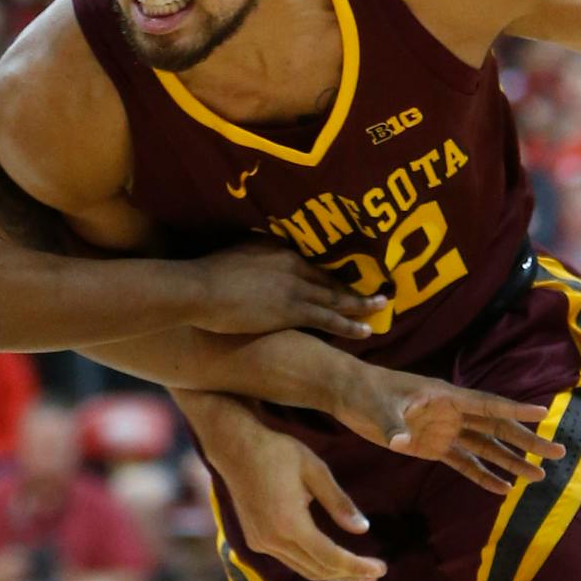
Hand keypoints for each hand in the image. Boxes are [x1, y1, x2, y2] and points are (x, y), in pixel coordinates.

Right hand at [189, 242, 387, 338]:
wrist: (198, 289)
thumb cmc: (206, 276)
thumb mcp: (232, 256)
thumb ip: (249, 258)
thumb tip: (251, 262)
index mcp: (278, 250)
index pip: (312, 263)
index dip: (332, 272)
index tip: (349, 276)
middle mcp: (293, 264)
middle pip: (330, 277)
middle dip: (355, 285)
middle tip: (379, 290)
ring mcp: (295, 287)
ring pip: (337, 297)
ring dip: (361, 303)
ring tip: (381, 307)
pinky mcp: (293, 309)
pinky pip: (330, 318)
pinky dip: (350, 323)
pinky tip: (366, 329)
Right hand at [204, 413, 387, 580]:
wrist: (233, 447)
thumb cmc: (276, 452)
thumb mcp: (315, 470)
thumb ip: (339, 502)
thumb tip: (363, 529)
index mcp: (289, 524)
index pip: (331, 558)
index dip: (358, 567)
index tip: (381, 570)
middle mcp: (273, 541)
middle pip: (319, 570)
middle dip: (350, 575)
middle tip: (377, 573)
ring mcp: (261, 543)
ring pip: (304, 569)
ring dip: (332, 574)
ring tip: (359, 573)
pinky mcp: (255, 541)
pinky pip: (290, 561)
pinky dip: (313, 565)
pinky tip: (329, 561)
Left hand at [327, 366, 561, 494]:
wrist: (347, 394)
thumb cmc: (364, 392)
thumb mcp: (377, 407)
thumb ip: (392, 425)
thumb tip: (400, 441)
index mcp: (445, 397)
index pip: (487, 405)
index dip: (515, 410)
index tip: (543, 413)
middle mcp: (452, 413)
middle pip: (498, 428)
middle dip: (528, 441)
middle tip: (558, 454)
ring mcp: (445, 430)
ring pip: (486, 447)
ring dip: (511, 461)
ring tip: (538, 478)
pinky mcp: (432, 446)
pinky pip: (463, 462)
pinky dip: (482, 476)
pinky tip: (502, 489)